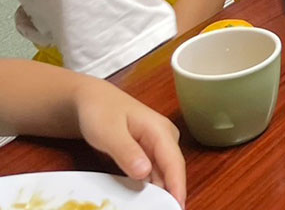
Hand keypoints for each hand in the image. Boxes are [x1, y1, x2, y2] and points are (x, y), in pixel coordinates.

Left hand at [74, 80, 185, 205]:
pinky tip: (144, 201)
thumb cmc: (100, 111)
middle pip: (171, 172)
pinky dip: (149, 188)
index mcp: (160, 131)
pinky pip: (152, 174)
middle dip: (170, 194)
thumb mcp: (108, 132)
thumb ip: (127, 151)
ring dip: (159, 193)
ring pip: (162, 175)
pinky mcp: (148, 154)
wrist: (90, 101)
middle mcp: (165, 139)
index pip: (174, 162)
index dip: (177, 186)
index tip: (178, 206)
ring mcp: (157, 147)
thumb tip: (145, 172)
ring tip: (154, 208)